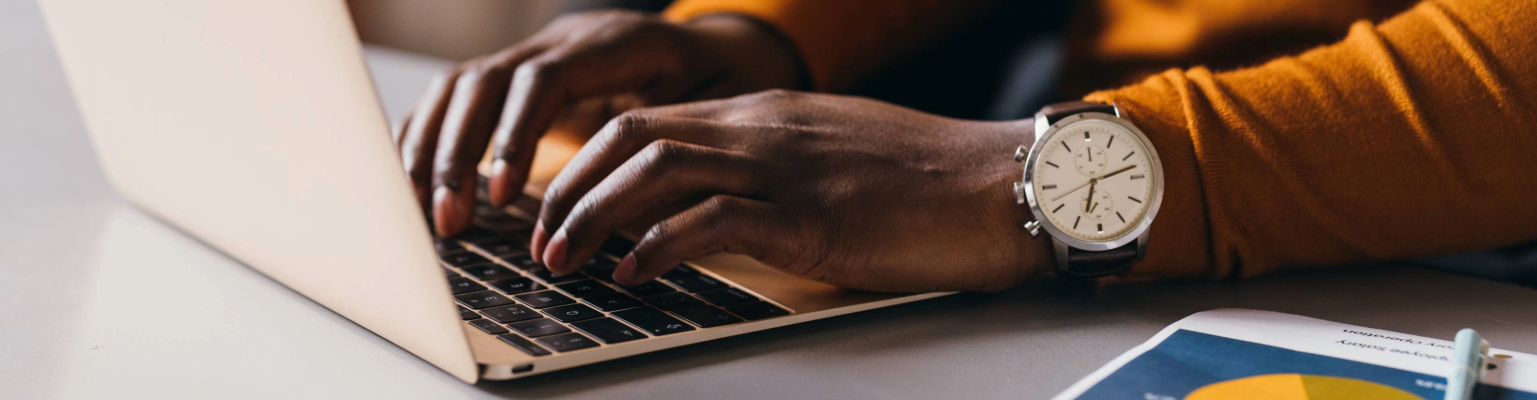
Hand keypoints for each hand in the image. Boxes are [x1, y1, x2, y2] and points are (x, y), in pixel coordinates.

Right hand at [396, 11, 802, 235]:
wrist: (712, 48)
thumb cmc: (718, 81)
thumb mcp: (716, 101)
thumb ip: (682, 136)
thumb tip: (645, 194)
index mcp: (611, 44)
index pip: (542, 81)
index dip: (514, 137)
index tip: (499, 197)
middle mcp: (560, 40)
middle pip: (483, 81)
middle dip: (457, 153)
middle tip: (449, 221)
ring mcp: (531, 54)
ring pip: (458, 88)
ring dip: (432, 150)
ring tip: (426, 215)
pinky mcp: (515, 78)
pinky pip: (455, 99)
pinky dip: (428, 138)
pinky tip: (415, 186)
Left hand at [531, 90, 1052, 291]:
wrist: (998, 185)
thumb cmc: (924, 182)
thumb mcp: (830, 157)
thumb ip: (770, 167)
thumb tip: (714, 202)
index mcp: (763, 114)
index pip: (647, 122)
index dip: (585, 163)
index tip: (552, 205)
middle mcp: (761, 130)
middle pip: (631, 138)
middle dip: (569, 188)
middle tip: (538, 238)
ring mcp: (782, 168)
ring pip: (655, 171)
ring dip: (593, 218)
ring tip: (563, 260)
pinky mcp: (808, 215)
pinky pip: (709, 221)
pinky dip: (655, 247)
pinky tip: (631, 275)